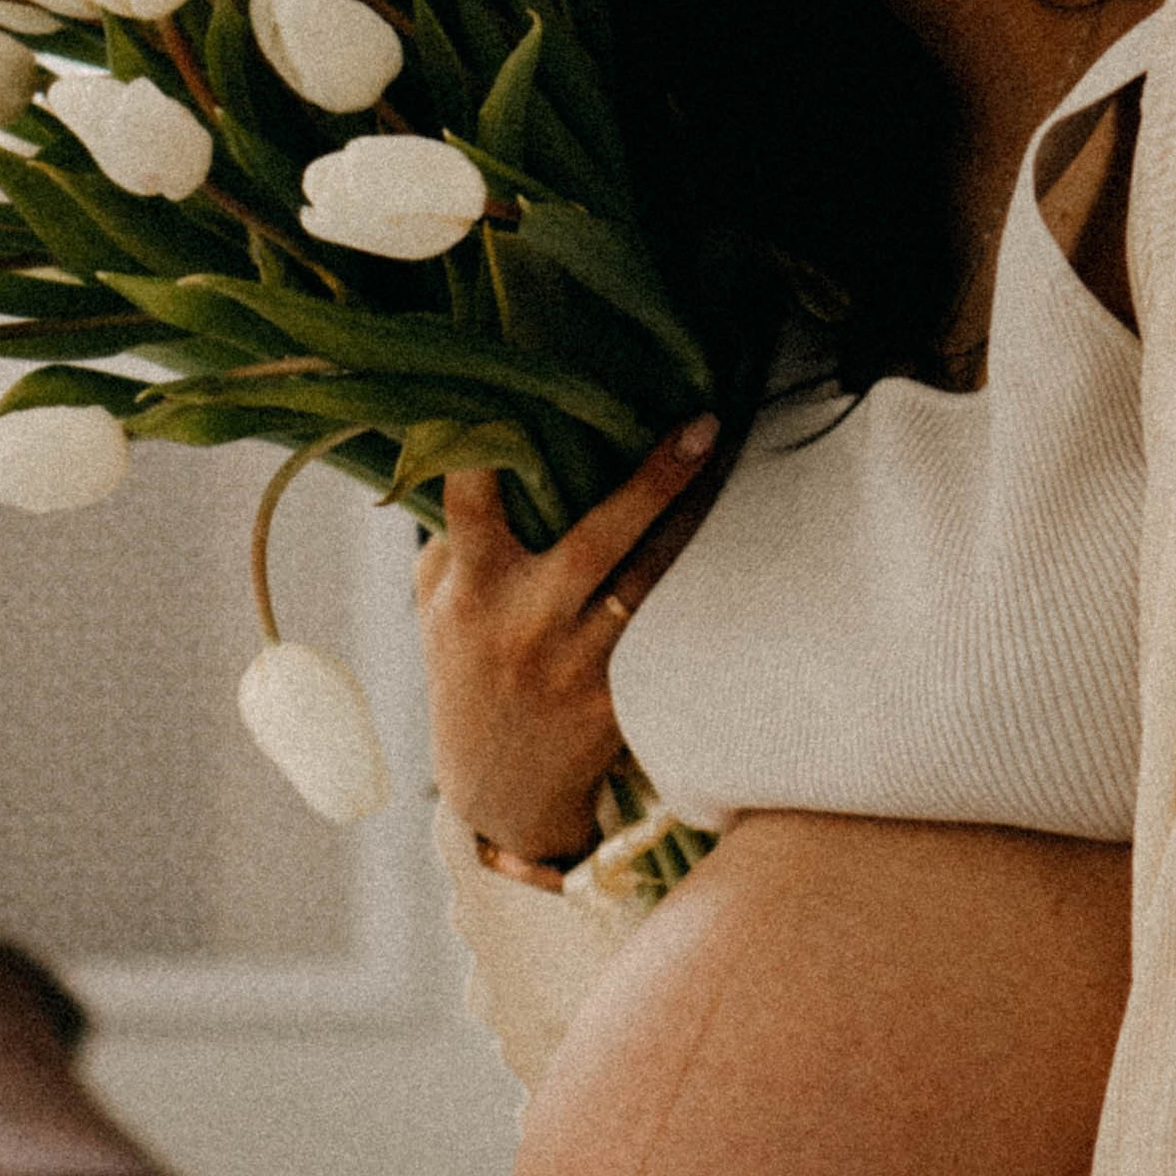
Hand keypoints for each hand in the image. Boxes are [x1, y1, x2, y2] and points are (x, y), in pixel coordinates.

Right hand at [414, 415, 722, 863]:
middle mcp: (523, 623)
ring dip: (696, 518)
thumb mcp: (436, 607)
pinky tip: (738, 538)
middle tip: (705, 423)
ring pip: (651, 579)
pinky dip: (698, 582)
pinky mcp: (619, 701)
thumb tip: (491, 445)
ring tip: (735, 461)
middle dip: (653, 478)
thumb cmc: (464, 673)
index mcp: (468, 590)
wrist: (497, 797)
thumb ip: (457, 539)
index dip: (490, 436)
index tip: (527, 377)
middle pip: (596, 536)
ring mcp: (576, 665)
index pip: (471, 498)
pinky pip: (669, 628)